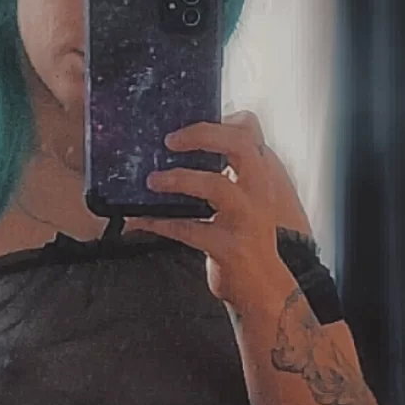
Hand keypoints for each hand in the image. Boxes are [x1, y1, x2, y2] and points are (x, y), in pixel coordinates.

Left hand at [128, 111, 310, 314]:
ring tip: (153, 181)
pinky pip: (189, 229)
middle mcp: (258, 191)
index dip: (221, 118)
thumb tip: (178, 148)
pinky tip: (142, 219)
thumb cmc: (246, 236)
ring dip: (180, 179)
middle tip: (170, 141)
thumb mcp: (244, 198)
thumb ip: (224, 172)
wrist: (262, 286)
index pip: (249, 130)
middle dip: (202, 135)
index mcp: (259, 174)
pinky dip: (161, 223)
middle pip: (239, 145)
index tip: (188, 124)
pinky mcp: (229, 247)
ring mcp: (246, 219)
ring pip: (217, 186)